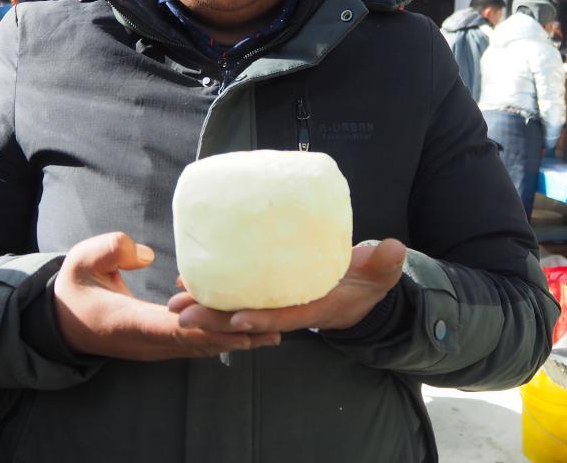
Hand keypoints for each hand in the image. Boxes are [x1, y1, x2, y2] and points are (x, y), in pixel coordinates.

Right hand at [52, 232, 281, 360]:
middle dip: (236, 335)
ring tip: (273, 331)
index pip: (174, 327)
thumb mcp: (80, 261)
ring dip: (235, 340)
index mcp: (129, 323)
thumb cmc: (73, 288)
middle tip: (273, 327)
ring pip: (201, 346)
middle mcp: (147, 342)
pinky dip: (222, 337)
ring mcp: (155, 346)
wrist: (59, 322)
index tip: (239, 321)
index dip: (207, 325)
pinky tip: (248, 330)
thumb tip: (144, 252)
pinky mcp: (160, 343)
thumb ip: (109, 251)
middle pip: (199, 342)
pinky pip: (196, 343)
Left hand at [167, 238, 405, 334]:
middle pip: (249, 318)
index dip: (261, 318)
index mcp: (315, 307)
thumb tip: (392, 247)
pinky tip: (189, 281)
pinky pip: (238, 295)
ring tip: (174, 302)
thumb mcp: (380, 272)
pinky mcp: (268, 291)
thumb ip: (383, 262)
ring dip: (205, 308)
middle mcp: (290, 309)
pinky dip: (215, 291)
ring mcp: (276, 302)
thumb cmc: (368, 280)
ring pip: (236, 310)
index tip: (236, 317)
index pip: (285, 316)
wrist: (360, 290)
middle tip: (179, 314)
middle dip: (214, 320)